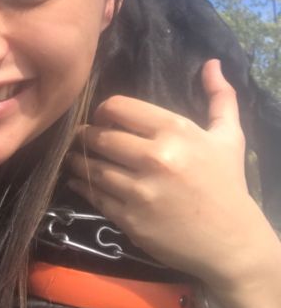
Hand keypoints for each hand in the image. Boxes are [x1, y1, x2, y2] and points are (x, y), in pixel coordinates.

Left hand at [67, 59, 266, 291]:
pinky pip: (95, 196)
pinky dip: (82, 186)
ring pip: (92, 167)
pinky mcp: (130, 219)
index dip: (104, 111)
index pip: (118, 107)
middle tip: (81, 137)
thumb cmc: (228, 185)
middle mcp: (155, 157)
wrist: (232, 244)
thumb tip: (212, 63)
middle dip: (85, 135)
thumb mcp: (229, 137)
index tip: (104, 118)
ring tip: (74, 157)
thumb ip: (220, 97)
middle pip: (99, 137)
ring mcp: (140, 191)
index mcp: (175, 131)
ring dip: (77, 161)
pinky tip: (78, 182)